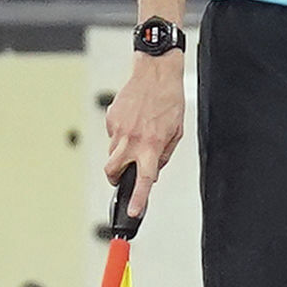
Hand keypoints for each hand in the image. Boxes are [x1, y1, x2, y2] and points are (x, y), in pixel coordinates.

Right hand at [104, 52, 184, 219]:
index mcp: (152, 145)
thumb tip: (154, 170)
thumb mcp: (176, 132)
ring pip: (112, 154)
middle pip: (112, 172)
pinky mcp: (110, 119)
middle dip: (115, 179)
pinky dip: (121, 135)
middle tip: (123, 176)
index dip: (138, 199)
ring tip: (137, 136)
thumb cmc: (170, 101)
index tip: (133, 212)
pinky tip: (133, 121)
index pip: (145, 179)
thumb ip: (164, 154)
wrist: (155, 74)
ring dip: (121, 154)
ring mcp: (118, 130)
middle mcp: (132, 140)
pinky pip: (113, 135)